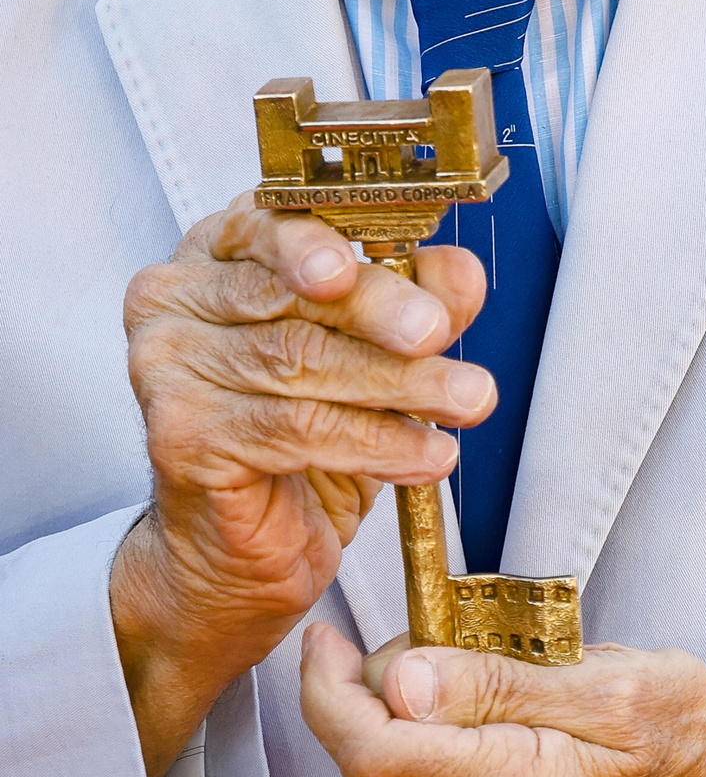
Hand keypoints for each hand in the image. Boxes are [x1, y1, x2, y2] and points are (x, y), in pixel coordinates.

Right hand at [110, 193, 489, 776]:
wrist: (239, 554)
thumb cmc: (297, 452)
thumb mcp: (373, 370)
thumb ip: (414, 313)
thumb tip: (459, 272)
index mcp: (216, 256)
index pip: (275, 222)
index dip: (341, 238)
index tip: (395, 250)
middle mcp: (175, 299)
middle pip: (291, 295)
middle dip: (384, 316)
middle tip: (444, 335)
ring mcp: (167, 366)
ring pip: (299, 362)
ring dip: (399, 386)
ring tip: (468, 402)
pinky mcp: (179, 433)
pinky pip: (293, 429)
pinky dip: (373, 442)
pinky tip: (426, 456)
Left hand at [301, 626, 705, 776]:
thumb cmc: (682, 736)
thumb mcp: (605, 685)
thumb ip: (496, 684)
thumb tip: (402, 680)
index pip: (374, 755)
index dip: (330, 691)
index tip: (326, 637)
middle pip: (368, 752)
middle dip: (380, 678)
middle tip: (449, 636)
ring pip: (381, 759)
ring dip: (401, 700)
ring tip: (476, 668)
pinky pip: (406, 771)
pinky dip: (417, 724)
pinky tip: (471, 701)